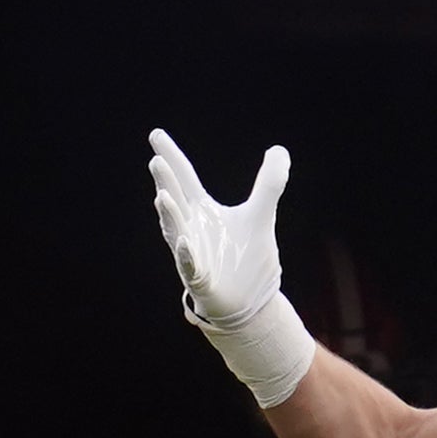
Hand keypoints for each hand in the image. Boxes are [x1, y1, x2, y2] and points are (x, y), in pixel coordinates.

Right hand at [147, 128, 287, 328]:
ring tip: (162, 196)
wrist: (249, 302)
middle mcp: (191, 228)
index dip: (173, 157)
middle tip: (157, 161)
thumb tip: (279, 150)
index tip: (156, 135)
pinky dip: (186, 255)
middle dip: (167, 183)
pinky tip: (184, 242)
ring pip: (177, 231)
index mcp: (202, 210)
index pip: (185, 178)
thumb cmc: (246, 258)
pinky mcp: (201, 280)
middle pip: (176, 200)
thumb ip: (269, 184)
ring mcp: (192, 253)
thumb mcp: (261, 215)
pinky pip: (190, 266)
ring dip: (170, 215)